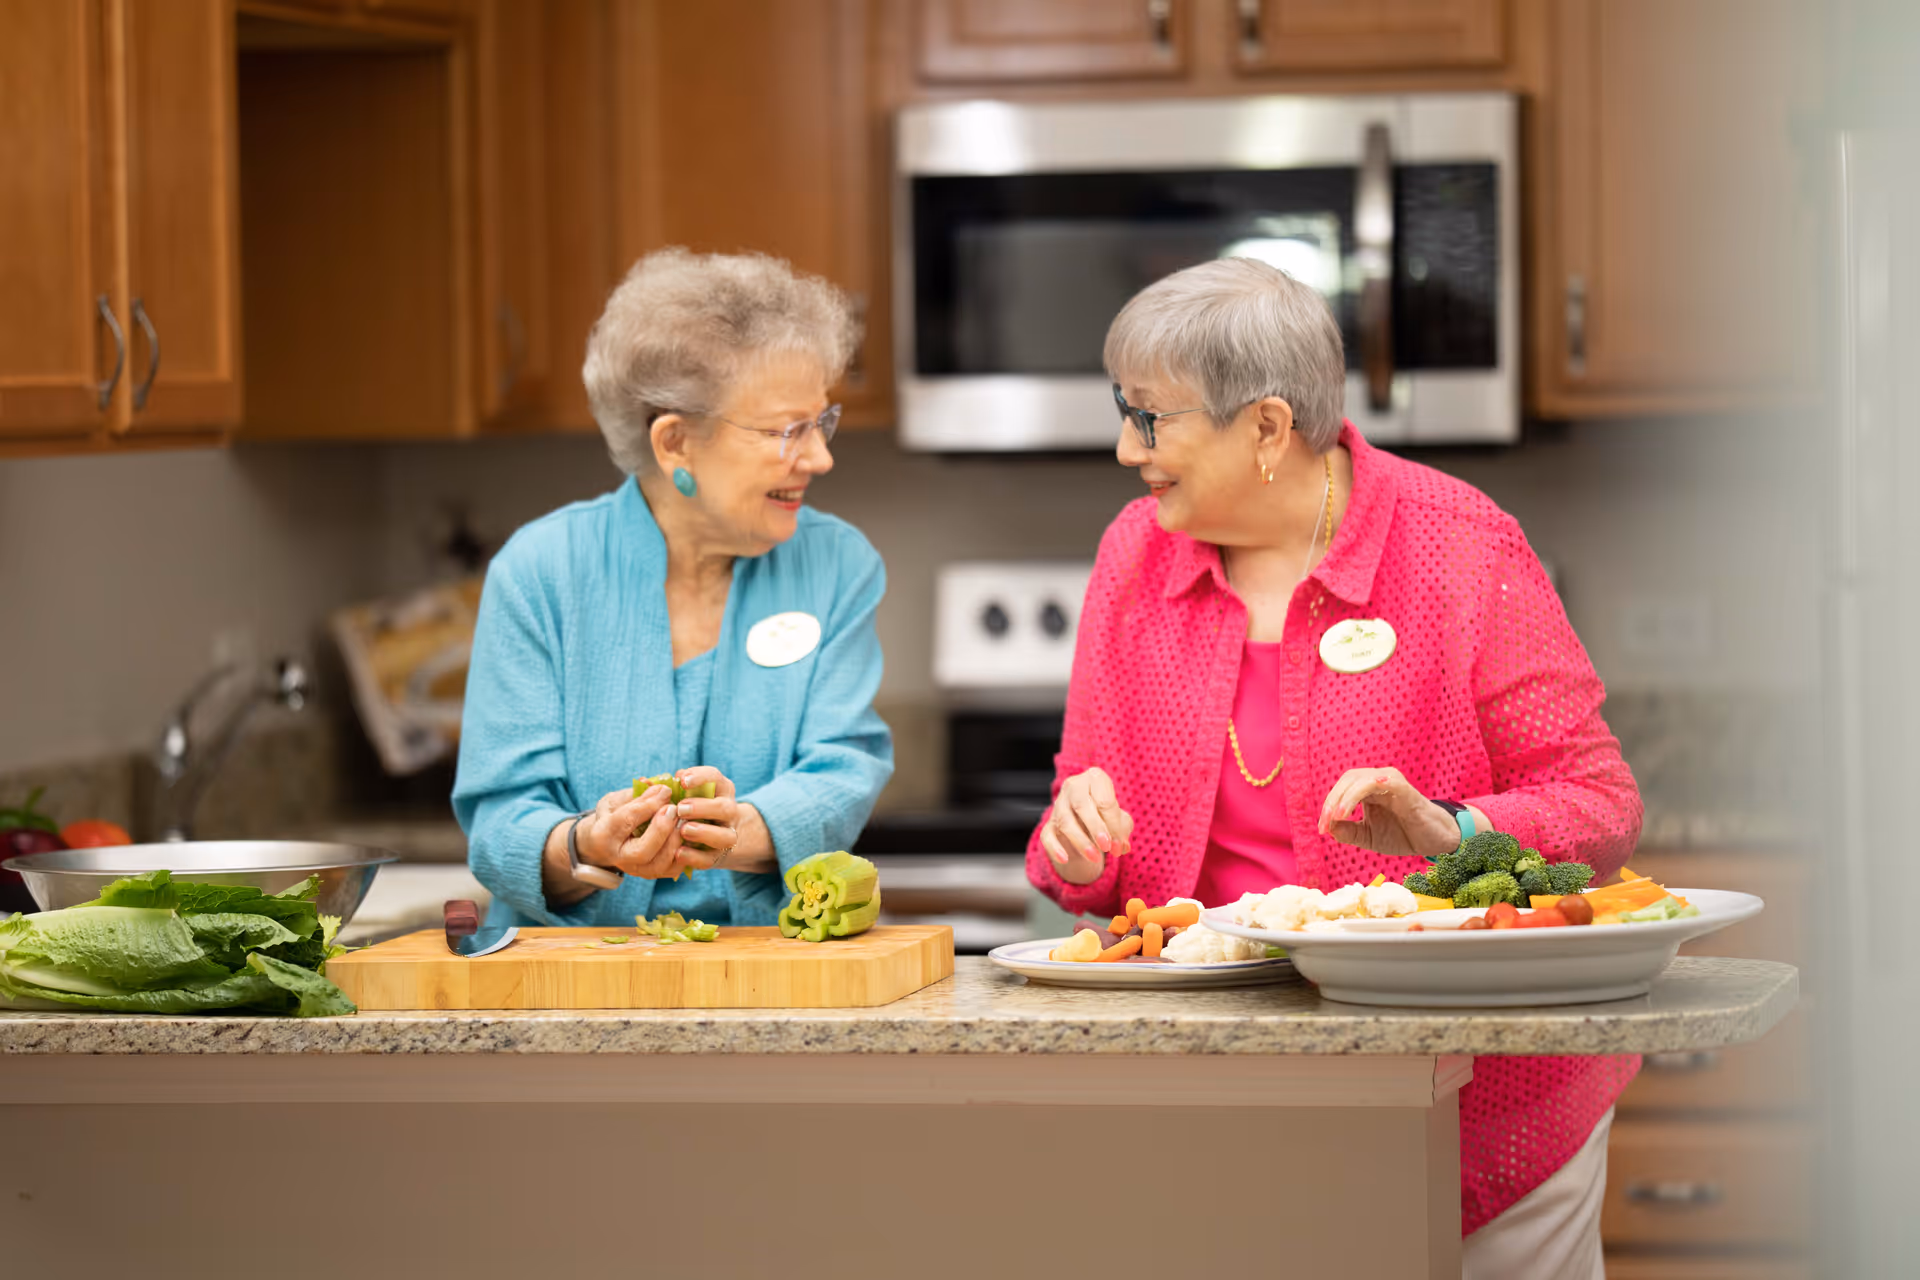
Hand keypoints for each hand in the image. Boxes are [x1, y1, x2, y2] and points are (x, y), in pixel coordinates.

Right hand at [575, 783, 684, 880]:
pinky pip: (672, 870)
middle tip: (674, 809)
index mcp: (604, 834)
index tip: (665, 790)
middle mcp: (618, 858)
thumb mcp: (618, 800)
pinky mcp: (651, 875)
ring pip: (659, 865)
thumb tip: (661, 787)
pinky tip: (689, 835)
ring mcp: (636, 870)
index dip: (649, 805)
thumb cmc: (614, 814)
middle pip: (643, 851)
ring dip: (675, 842)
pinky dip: (685, 853)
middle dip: (661, 829)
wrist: (605, 842)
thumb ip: (638, 794)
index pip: (627, 821)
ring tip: (684, 821)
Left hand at [667, 766, 740, 872]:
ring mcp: (724, 835)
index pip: (715, 778)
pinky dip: (695, 857)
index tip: (682, 780)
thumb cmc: (686, 807)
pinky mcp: (716, 856)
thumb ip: (664, 788)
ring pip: (726, 836)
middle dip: (703, 808)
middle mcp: (727, 812)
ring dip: (705, 833)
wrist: (707, 835)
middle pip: (725, 808)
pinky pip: (710, 859)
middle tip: (681, 808)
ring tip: (683, 830)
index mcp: (719, 790)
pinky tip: (679, 853)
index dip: (701, 777)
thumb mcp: (678, 794)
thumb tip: (645, 782)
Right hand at [1039, 767, 1133, 885]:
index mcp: (1095, 778)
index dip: (1114, 825)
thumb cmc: (1106, 815)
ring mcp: (1059, 805)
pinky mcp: (1048, 824)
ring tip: (1095, 857)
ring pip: (1065, 821)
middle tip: (1107, 847)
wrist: (1088, 821)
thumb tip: (1121, 846)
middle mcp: (1074, 787)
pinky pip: (1047, 835)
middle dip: (1096, 828)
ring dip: (1081, 841)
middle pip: (1082, 805)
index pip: (1104, 800)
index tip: (1119, 846)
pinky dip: (1054, 848)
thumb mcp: (1120, 818)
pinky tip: (1064, 859)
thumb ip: (1123, 829)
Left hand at [1317, 767, 1460, 859]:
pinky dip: (1358, 794)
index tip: (1321, 829)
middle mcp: (1377, 780)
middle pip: (1346, 780)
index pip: (1341, 789)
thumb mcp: (1368, 837)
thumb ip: (1348, 832)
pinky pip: (1376, 783)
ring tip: (1336, 818)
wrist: (1434, 841)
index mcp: (1368, 790)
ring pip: (1358, 779)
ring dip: (1342, 798)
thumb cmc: (1403, 834)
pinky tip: (1349, 811)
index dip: (1328, 806)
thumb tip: (1328, 828)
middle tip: (1324, 824)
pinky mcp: (1402, 787)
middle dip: (1331, 801)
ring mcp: (1390, 781)